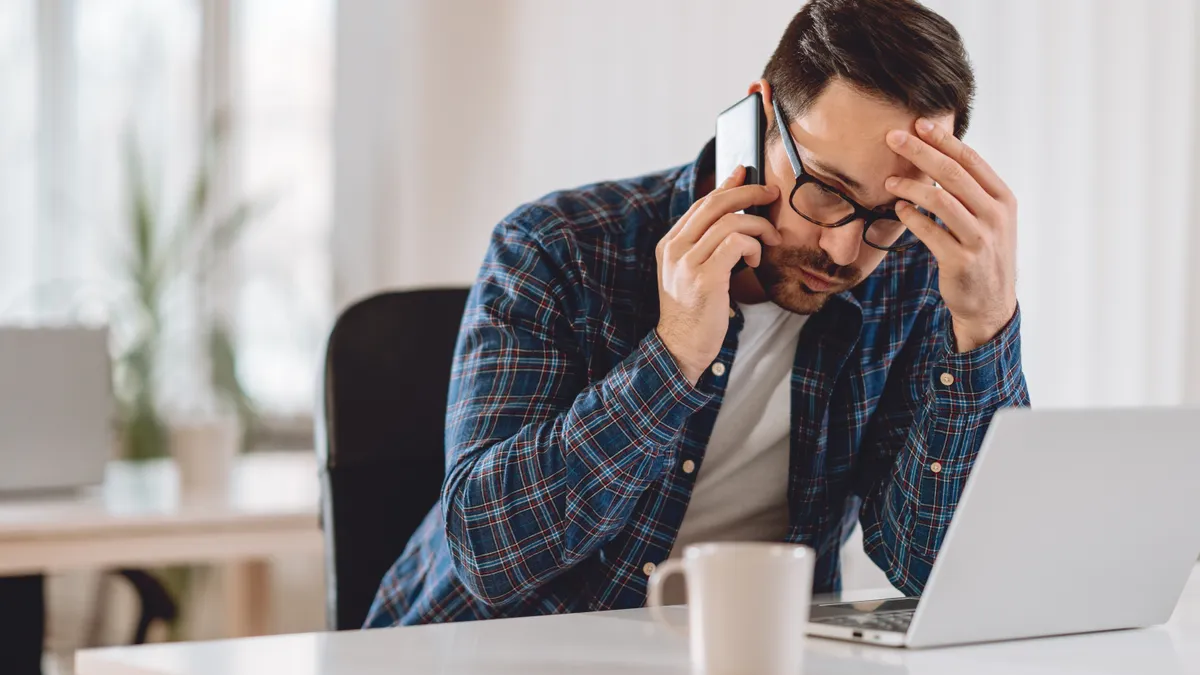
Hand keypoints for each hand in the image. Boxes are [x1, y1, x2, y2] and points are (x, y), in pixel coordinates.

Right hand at [656, 166, 780, 383]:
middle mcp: (674, 248)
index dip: (727, 186)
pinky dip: (753, 245)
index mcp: (670, 244)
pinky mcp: (705, 277)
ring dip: (758, 226)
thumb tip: (734, 214)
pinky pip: (736, 243)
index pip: (701, 203)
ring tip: (769, 240)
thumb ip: (706, 245)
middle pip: (715, 203)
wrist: (681, 347)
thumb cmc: (695, 311)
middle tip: (771, 194)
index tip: (746, 174)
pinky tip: (756, 258)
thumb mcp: (693, 272)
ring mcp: (687, 262)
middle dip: (748, 193)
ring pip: (730, 221)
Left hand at [884, 119, 1018, 351]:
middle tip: (893, 138)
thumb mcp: (989, 219)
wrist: (991, 303)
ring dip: (910, 186)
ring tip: (888, 181)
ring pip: (939, 200)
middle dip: (920, 152)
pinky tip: (898, 208)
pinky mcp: (961, 260)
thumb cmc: (983, 253)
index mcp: (1003, 199)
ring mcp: (980, 238)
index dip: (944, 139)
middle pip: (953, 174)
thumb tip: (938, 155)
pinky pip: (929, 231)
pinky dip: (910, 217)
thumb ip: (971, 191)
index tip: (919, 123)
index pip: (971, 160)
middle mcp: (996, 215)